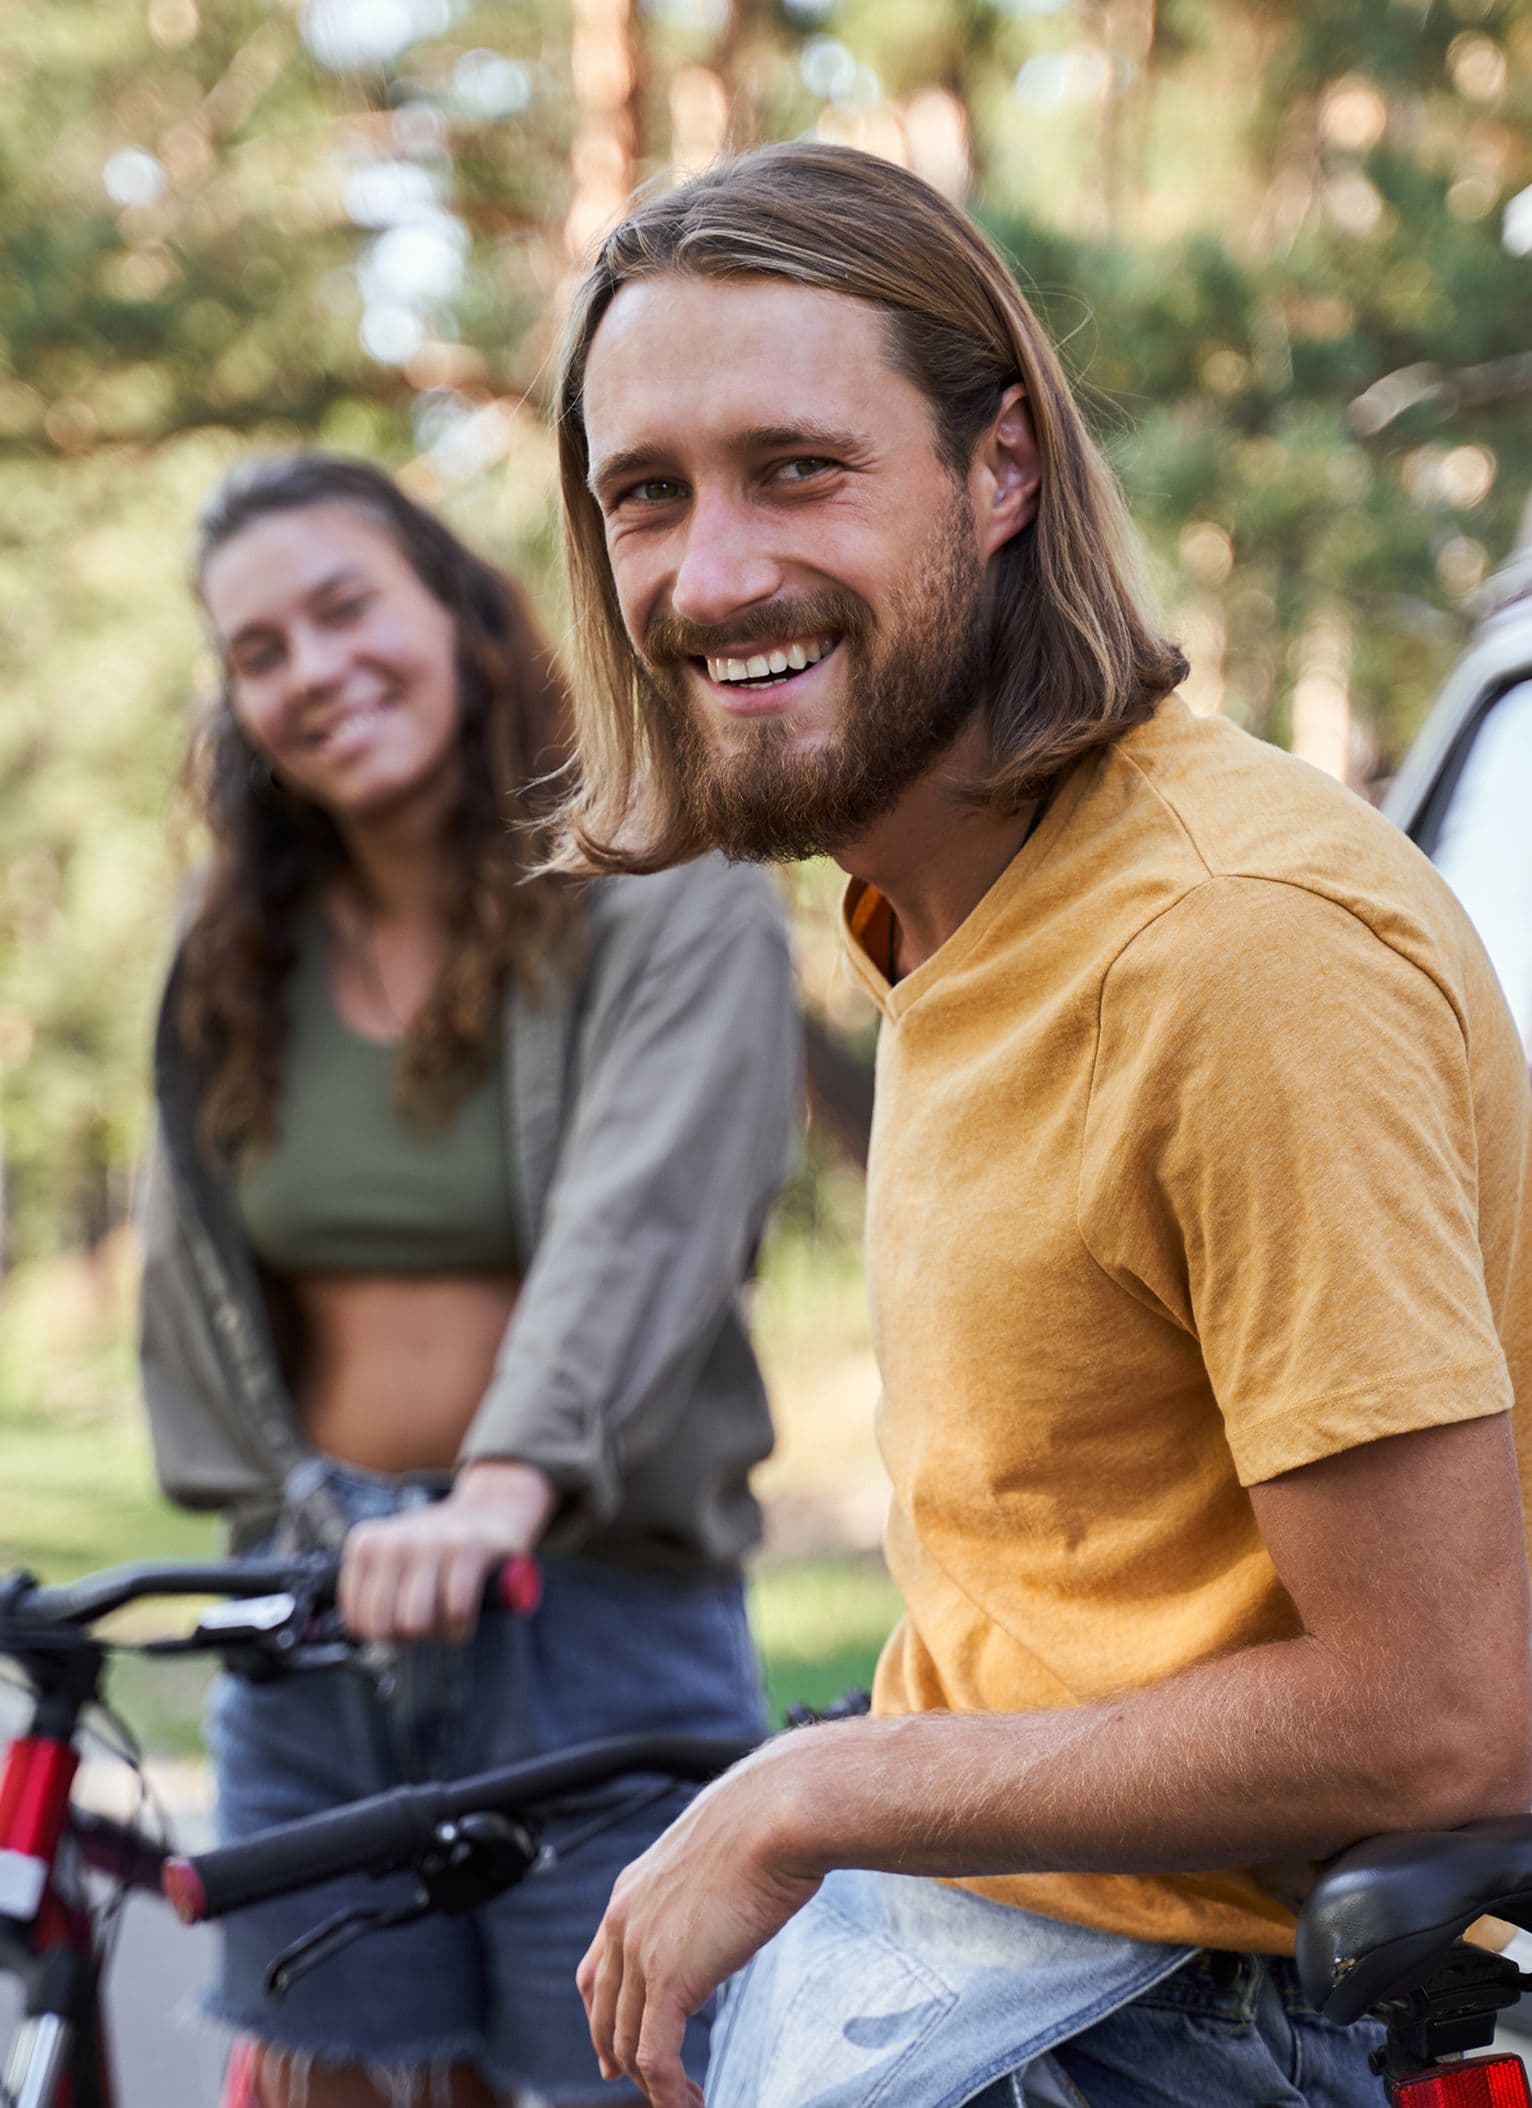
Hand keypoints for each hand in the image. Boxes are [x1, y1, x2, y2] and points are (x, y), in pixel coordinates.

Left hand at [338, 1459, 556, 1643]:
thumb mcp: (392, 1557)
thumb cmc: (436, 1546)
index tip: (395, 1630)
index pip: (356, 1619)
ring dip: (434, 1634)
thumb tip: (363, 1637)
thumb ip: (370, 1592)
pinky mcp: (468, 1549)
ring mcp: (431, 1543)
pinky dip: (461, 1626)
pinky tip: (463, 1617)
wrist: (490, 1509)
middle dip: (405, 1639)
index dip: (379, 1636)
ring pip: (416, 1623)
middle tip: (421, 1627)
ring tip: (443, 1621)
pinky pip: (455, 1612)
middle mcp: (394, 1542)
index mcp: (366, 1545)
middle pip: (384, 1626)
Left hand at [577, 1743, 825, 2105]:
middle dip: (618, 2057)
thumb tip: (725, 1914)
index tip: (612, 2050)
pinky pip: (656, 2055)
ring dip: (653, 2084)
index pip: (594, 1970)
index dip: (600, 2017)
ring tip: (684, 2101)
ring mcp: (641, 1950)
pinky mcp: (670, 1978)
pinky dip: (669, 2092)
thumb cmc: (764, 1823)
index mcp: (630, 1891)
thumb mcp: (713, 1857)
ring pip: (627, 2042)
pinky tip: (690, 2103)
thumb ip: (701, 1893)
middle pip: (604, 2013)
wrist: (777, 1813)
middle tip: (646, 2088)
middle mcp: (623, 1920)